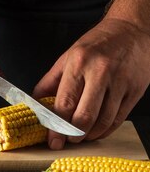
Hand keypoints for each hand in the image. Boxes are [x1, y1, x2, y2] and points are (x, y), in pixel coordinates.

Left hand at [32, 17, 149, 148]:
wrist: (132, 30)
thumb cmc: (98, 43)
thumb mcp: (69, 55)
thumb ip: (51, 81)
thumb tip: (35, 103)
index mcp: (79, 62)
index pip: (64, 102)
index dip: (56, 126)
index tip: (52, 140)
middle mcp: (100, 72)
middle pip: (84, 116)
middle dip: (73, 135)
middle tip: (66, 141)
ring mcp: (120, 83)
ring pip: (103, 122)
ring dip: (89, 136)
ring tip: (80, 137)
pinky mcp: (135, 91)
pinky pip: (118, 119)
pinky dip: (105, 130)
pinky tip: (97, 131)